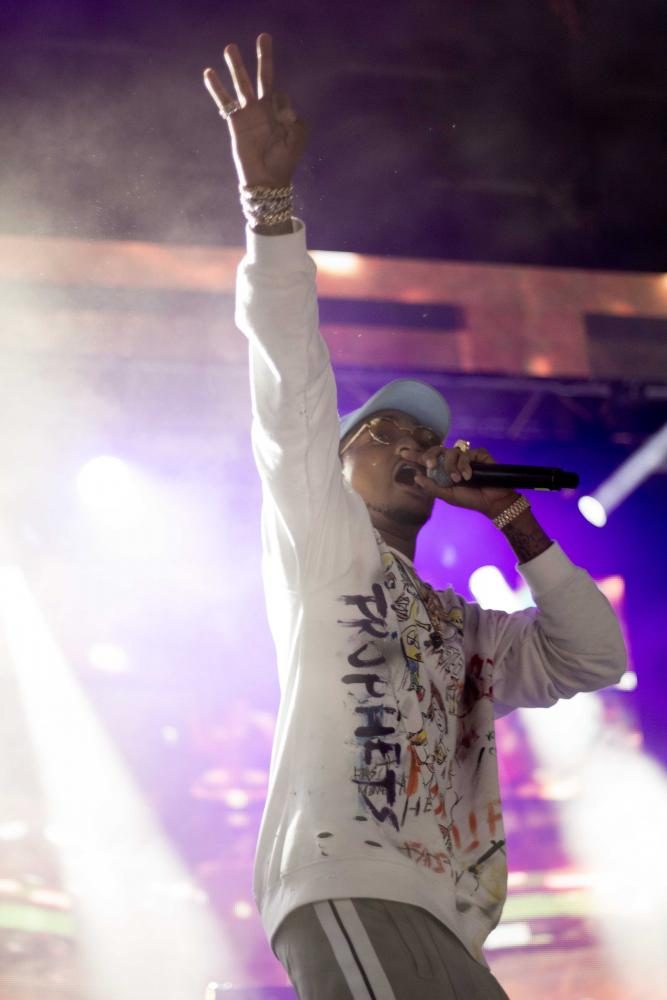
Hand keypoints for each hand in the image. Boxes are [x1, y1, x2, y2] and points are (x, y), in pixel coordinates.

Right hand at [203, 33, 306, 188]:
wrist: (266, 181)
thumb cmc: (284, 162)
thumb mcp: (296, 139)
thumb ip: (294, 120)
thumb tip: (283, 106)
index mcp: (280, 113)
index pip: (280, 93)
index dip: (282, 102)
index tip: (283, 121)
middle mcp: (264, 109)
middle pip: (263, 77)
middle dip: (264, 57)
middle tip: (264, 36)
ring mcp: (248, 114)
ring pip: (242, 84)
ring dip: (237, 66)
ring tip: (230, 48)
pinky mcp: (235, 122)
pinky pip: (224, 102)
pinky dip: (217, 88)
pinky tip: (209, 73)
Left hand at [413, 446, 518, 518]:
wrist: (492, 502)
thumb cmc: (470, 499)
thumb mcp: (448, 496)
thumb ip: (432, 487)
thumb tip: (416, 477)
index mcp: (443, 471)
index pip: (428, 461)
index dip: (415, 456)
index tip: (402, 453)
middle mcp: (452, 462)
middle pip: (436, 450)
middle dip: (430, 456)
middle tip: (430, 465)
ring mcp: (465, 457)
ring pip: (450, 451)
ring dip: (451, 466)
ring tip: (458, 479)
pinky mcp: (478, 454)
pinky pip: (466, 453)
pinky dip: (464, 465)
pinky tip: (469, 476)